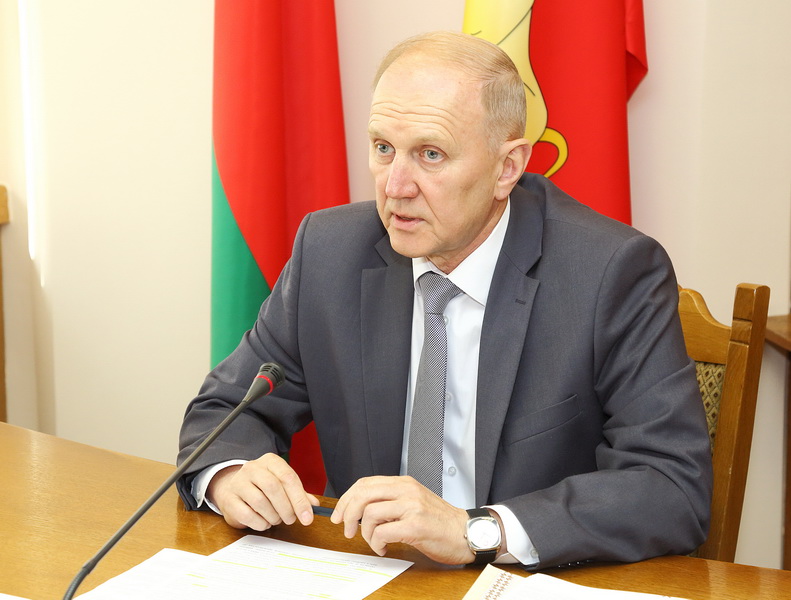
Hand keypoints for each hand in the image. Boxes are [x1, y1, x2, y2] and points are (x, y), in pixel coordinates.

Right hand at [207, 453, 318, 530]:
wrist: (233, 489)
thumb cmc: (262, 487)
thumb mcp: (281, 485)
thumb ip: (298, 494)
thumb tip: (314, 505)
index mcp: (270, 461)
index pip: (288, 477)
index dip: (300, 499)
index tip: (308, 517)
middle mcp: (253, 468)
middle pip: (273, 488)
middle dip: (286, 508)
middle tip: (291, 520)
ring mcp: (238, 482)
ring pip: (260, 502)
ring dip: (273, 516)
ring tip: (276, 519)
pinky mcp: (229, 499)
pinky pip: (247, 515)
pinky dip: (260, 523)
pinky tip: (264, 522)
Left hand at [330, 475, 473, 564]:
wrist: (466, 532)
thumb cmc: (440, 521)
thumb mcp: (414, 502)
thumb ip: (391, 501)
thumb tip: (361, 510)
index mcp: (404, 483)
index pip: (365, 483)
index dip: (346, 499)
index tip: (339, 514)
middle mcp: (407, 490)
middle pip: (363, 494)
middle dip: (348, 514)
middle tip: (347, 529)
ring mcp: (412, 506)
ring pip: (370, 514)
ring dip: (366, 533)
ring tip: (375, 542)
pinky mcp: (416, 525)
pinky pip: (383, 532)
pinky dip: (377, 543)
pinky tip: (384, 548)